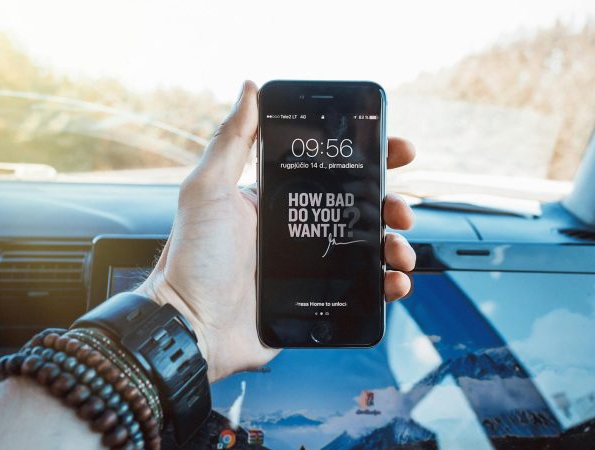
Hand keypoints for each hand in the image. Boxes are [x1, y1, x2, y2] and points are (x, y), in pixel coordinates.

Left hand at [136, 81, 415, 382]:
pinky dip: (387, 286)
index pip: (333, 172)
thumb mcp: (208, 189)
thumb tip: (250, 88)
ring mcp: (310, 268)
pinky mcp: (318, 302)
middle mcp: (298, 232)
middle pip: (360, 211)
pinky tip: (395, 283)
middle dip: (391, 204)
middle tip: (402, 209)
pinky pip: (363, 292)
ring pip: (368, 251)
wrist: (192, 326)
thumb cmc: (194, 258)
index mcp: (278, 202)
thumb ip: (231, 140)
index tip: (397, 150)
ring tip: (400, 251)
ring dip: (396, 245)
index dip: (369, 159)